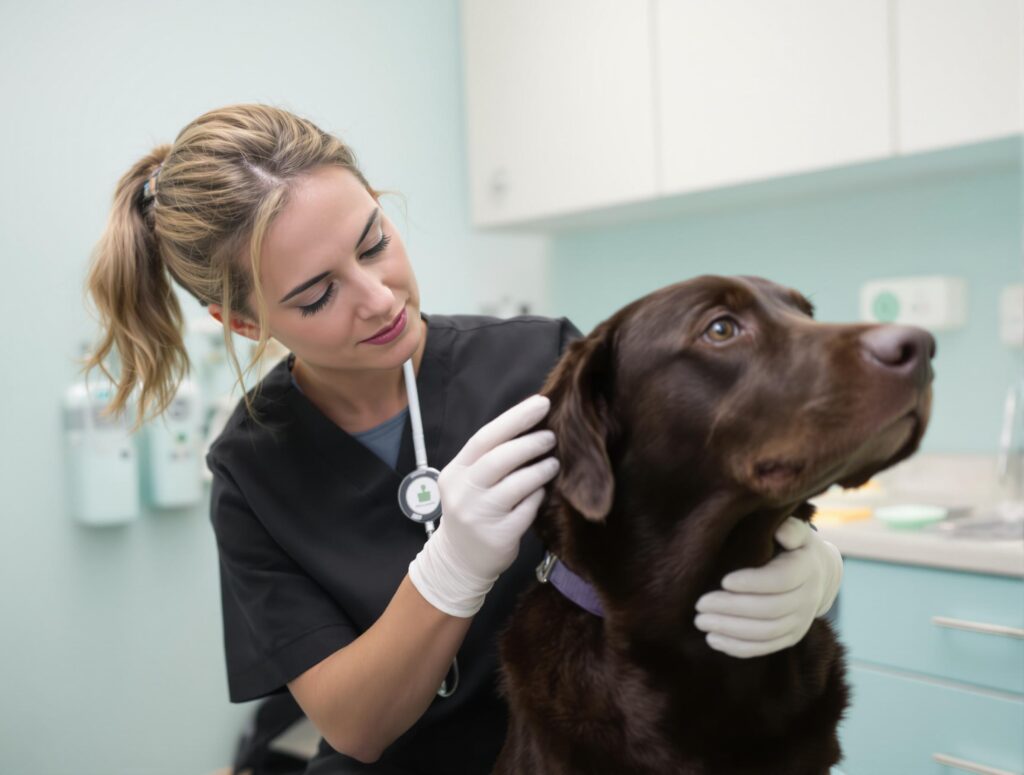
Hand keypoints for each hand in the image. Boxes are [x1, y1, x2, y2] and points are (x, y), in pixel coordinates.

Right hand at [408, 394, 559, 617]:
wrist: (459, 560)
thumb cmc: (472, 510)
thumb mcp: (470, 481)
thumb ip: (492, 458)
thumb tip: (533, 426)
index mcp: (456, 472)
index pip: (485, 437)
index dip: (515, 418)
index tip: (542, 403)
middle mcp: (463, 492)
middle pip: (500, 459)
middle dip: (531, 443)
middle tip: (552, 437)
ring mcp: (479, 516)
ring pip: (517, 484)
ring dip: (540, 470)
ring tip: (554, 464)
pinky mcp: (498, 536)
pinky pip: (527, 510)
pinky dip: (537, 497)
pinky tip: (542, 492)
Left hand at [693, 517, 842, 657]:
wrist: (817, 574)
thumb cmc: (793, 546)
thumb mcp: (796, 530)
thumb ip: (790, 528)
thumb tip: (781, 532)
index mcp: (806, 569)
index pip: (781, 580)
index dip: (753, 582)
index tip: (723, 580)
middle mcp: (807, 599)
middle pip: (770, 610)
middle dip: (732, 608)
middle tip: (700, 604)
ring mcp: (800, 622)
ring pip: (765, 632)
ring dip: (730, 630)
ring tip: (701, 622)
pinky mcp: (790, 638)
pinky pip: (765, 647)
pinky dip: (738, 647)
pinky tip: (713, 640)